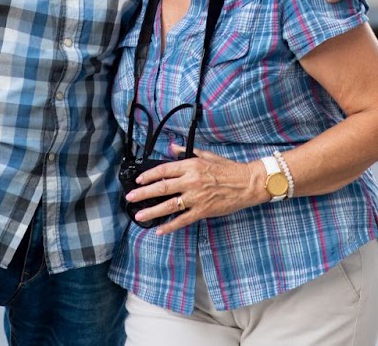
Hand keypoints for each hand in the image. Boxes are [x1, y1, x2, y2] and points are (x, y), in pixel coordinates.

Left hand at [126, 146, 260, 236]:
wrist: (247, 183)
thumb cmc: (228, 169)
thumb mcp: (207, 155)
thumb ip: (187, 152)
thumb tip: (172, 148)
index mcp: (191, 165)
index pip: (164, 170)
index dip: (149, 176)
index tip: (138, 180)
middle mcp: (191, 181)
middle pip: (162, 187)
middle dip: (143, 193)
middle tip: (130, 198)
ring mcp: (196, 197)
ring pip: (169, 205)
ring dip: (152, 211)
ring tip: (139, 215)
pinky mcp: (203, 210)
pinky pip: (183, 219)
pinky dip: (170, 225)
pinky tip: (160, 229)